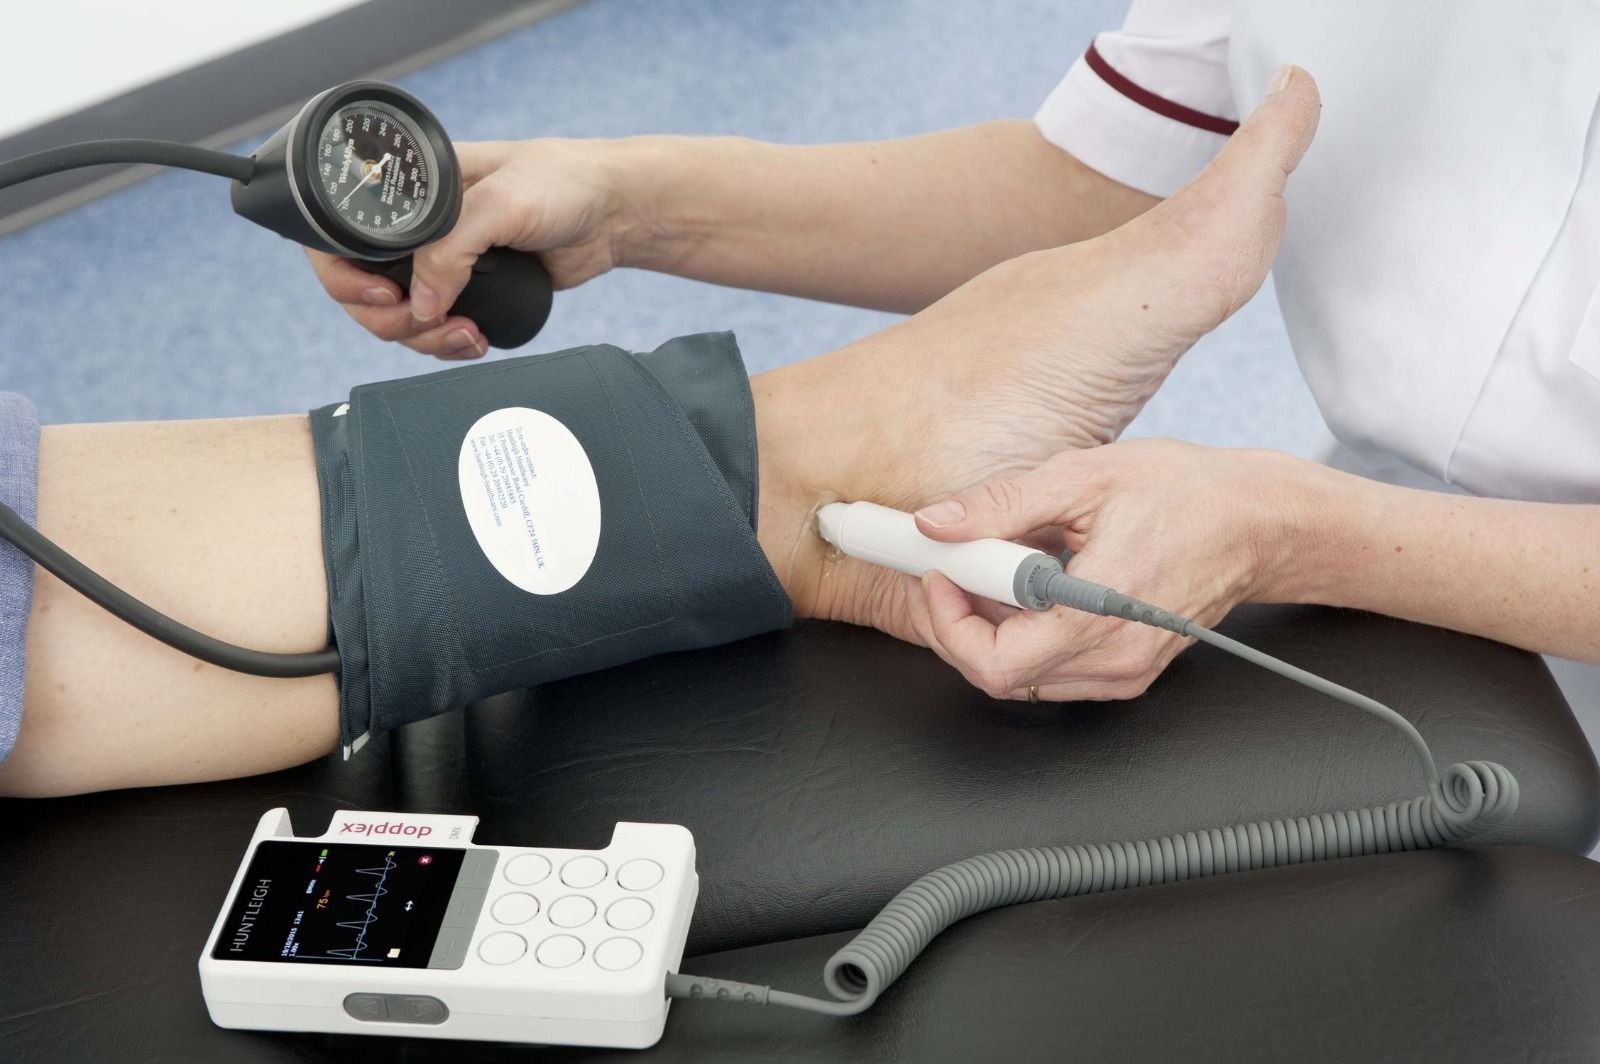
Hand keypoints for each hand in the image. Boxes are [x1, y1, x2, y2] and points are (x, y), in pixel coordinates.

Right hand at [306, 138, 632, 358]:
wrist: (614, 212)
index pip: (342, 235)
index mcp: (411, 192)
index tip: (384, 297)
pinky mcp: (472, 291)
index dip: (345, 276)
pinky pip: (438, 328)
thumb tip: (421, 306)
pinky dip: (447, 343)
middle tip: (423, 323)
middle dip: (387, 319)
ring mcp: (444, 262)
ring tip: (465, 337)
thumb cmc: (563, 183)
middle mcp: (419, 228)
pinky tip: (475, 340)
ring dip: (422, 338)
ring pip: (400, 316)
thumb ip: (453, 250)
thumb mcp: (502, 203)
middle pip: (363, 288)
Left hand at [901, 439, 1306, 700]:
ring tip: (995, 575)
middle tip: (955, 572)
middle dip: (960, 626)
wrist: (1255, 521)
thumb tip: (937, 524)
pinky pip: (1055, 674)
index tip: (940, 576)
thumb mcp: (1081, 477)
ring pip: (1025, 680)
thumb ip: (1001, 505)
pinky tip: (1029, 593)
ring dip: (990, 633)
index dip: (948, 623)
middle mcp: (1113, 657)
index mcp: (1098, 611)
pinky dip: (1025, 638)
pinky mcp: (1130, 671)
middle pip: (1000, 677)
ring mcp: (1124, 671)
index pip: (994, 662)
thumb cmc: (1184, 494)